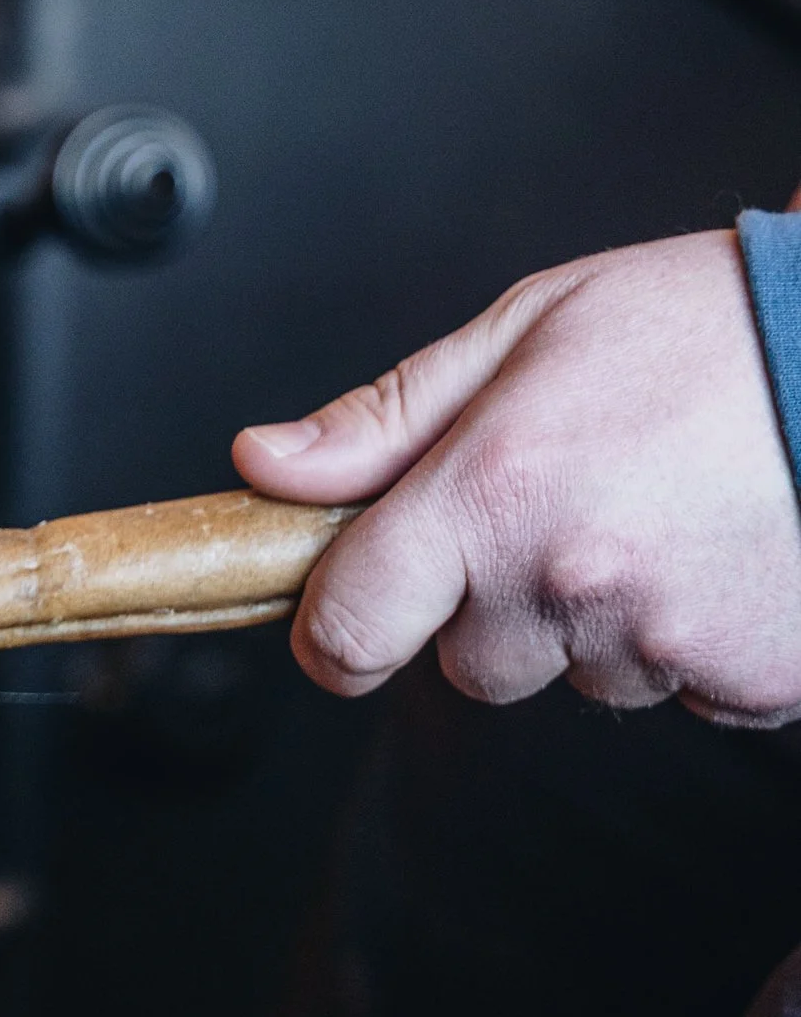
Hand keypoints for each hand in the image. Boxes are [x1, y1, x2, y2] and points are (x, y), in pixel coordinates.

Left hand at [233, 231, 800, 724]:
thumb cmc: (710, 325)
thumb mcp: (525, 330)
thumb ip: (386, 419)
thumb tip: (266, 464)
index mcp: (493, 493)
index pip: (349, 627)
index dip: (332, 629)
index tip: (344, 614)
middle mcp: (568, 582)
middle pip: (470, 663)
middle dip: (495, 603)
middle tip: (569, 504)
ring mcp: (663, 644)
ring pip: (579, 675)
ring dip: (599, 619)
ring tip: (666, 512)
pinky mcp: (749, 683)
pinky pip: (680, 691)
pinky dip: (691, 640)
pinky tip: (722, 551)